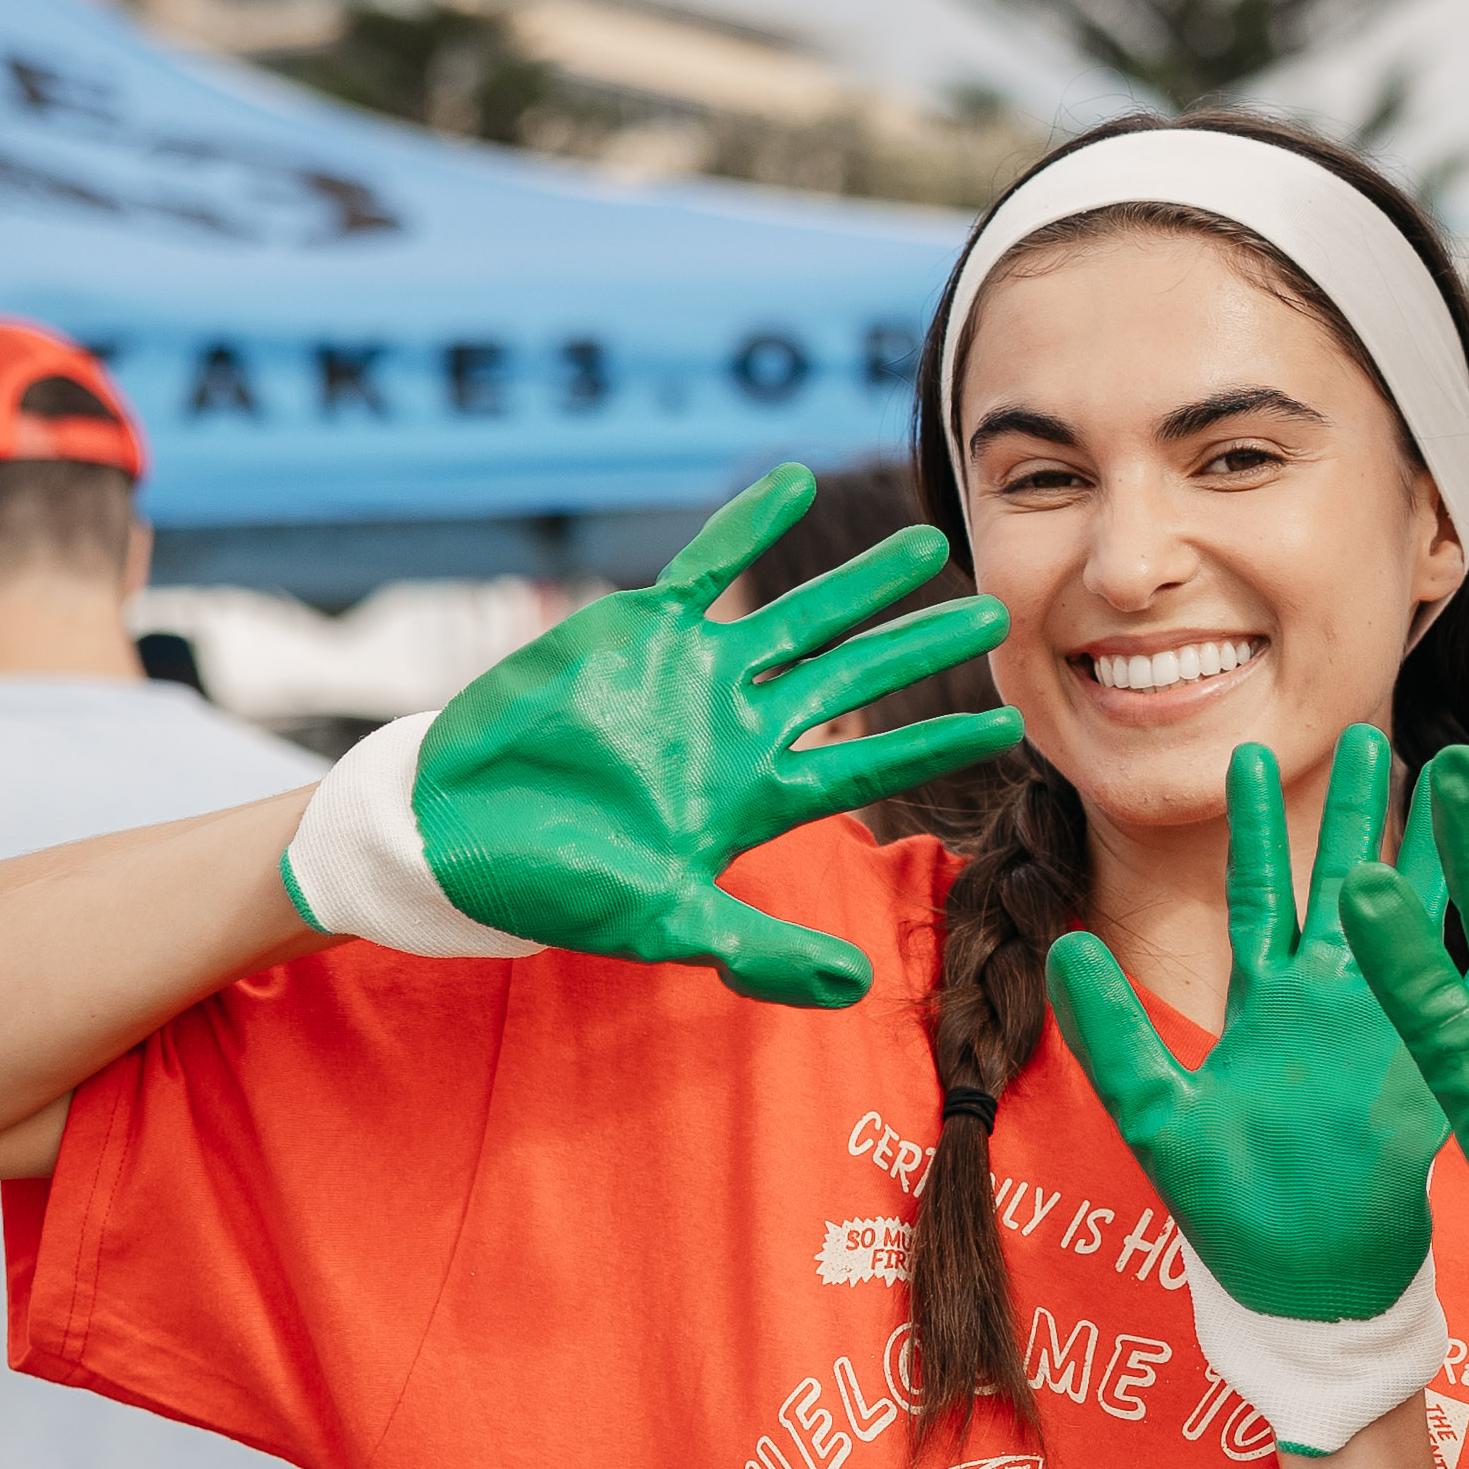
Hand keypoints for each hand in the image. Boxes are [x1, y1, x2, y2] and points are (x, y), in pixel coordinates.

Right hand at [279, 464, 1020, 1005]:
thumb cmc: (557, 884)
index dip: (938, 741)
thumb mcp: (665, 922)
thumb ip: (760, 949)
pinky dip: (750, 524)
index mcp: (756, 793)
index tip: (1012, 720)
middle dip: (923, 644)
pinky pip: (705, 566)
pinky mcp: (637, 630)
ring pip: (798, 616)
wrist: (457, 828)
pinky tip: (799, 481)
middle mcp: (739, 726)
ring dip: (862, 582)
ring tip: (929, 543)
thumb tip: (856, 986)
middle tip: (999, 608)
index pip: (869, 761)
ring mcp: (693, 674)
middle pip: (854, 676)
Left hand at [1050, 732, 1458, 1453]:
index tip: (1249, 751)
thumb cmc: (1234, 1216)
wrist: (1315, 1289)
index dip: (1256, 826)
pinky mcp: (1439, 1058)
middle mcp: (1331, 1001)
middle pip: (1345, 881)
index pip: (1261, 893)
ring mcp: (1392, 1024)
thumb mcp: (1159, 1121)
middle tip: (1368, 730)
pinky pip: (1468, 979)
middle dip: (1356, 807)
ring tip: (1451, 771)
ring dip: (1429, 847)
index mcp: (1266, 1006)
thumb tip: (1060, 949)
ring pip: (1411, 913)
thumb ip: (1114, 1037)